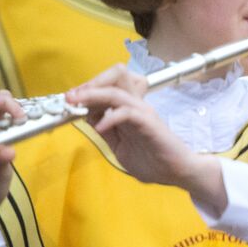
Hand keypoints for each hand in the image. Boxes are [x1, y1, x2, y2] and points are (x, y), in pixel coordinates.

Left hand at [66, 66, 226, 212]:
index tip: (69, 100)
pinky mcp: (149, 122)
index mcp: (129, 108)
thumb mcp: (119, 146)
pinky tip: (100, 129)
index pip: (109, 84)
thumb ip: (106, 131)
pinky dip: (109, 118)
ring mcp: (143, 112)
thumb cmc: (153, 161)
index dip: (87, 88)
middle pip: (116, 74)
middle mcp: (136, 104)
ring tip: (76, 105)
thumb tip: (86, 117)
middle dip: (91, 82)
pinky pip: (126, 112)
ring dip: (93, 94)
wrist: (178, 172)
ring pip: (117, 90)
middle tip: (72, 97)